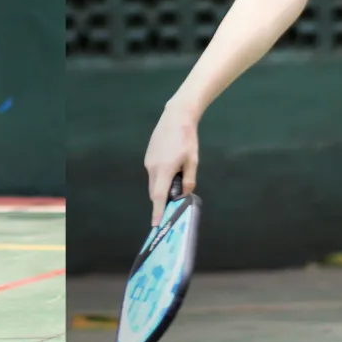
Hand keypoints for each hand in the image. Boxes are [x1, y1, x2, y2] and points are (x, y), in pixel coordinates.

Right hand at [143, 103, 198, 226]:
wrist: (175, 116)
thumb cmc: (186, 138)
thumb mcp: (193, 161)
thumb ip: (189, 180)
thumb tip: (184, 194)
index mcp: (164, 169)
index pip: (158, 196)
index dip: (157, 211)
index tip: (156, 225)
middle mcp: (152, 167)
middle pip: (154, 191)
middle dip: (162, 201)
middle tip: (173, 206)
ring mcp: (148, 161)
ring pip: (154, 182)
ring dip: (162, 187)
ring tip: (177, 181)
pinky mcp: (148, 156)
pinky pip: (153, 173)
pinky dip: (161, 178)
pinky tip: (172, 169)